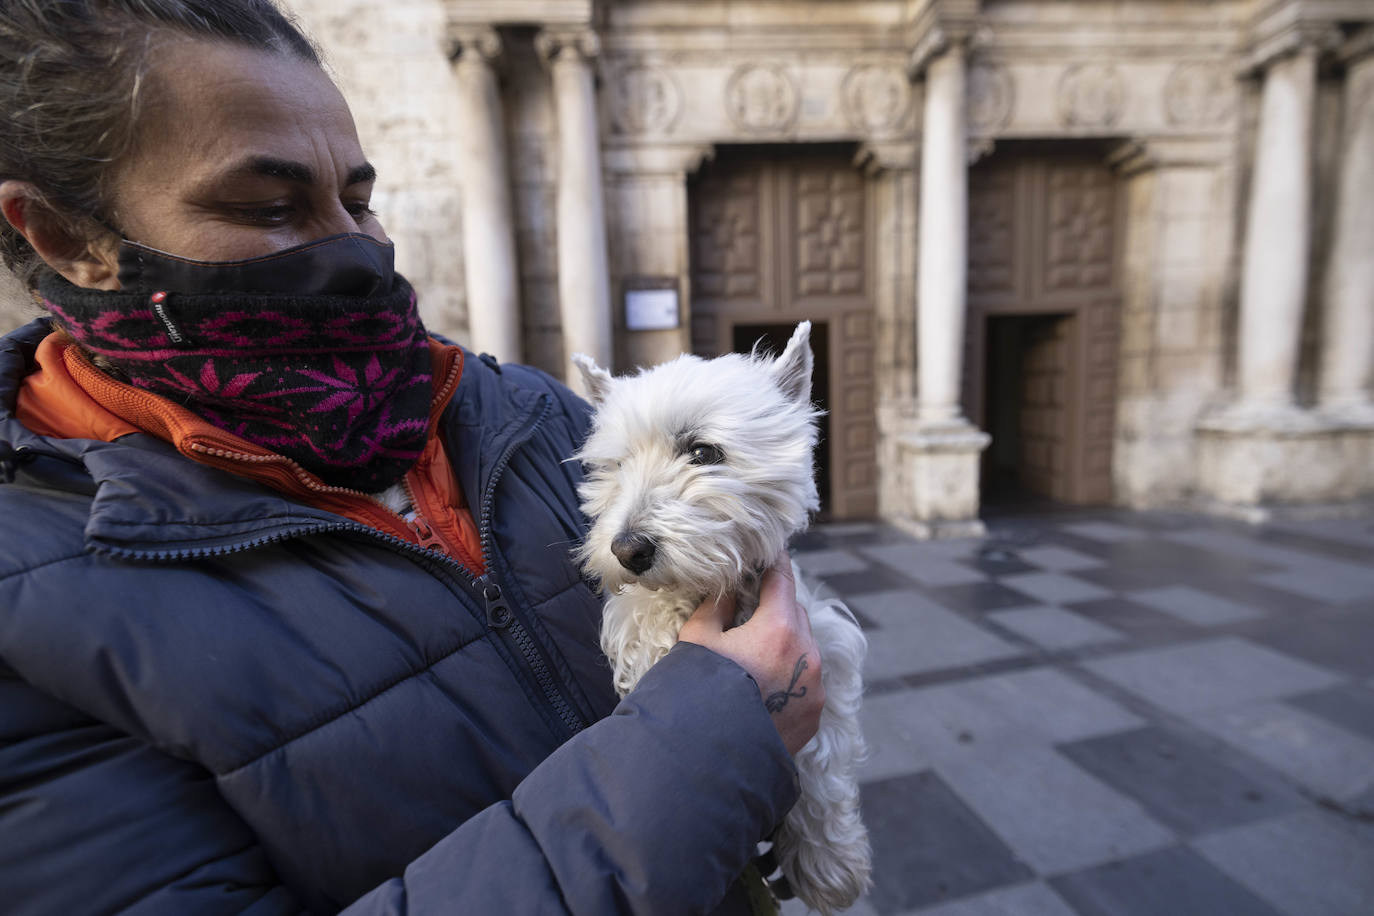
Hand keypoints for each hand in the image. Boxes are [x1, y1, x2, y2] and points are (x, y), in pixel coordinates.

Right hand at [678, 554, 824, 755]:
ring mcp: (814, 687)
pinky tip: (763, 682)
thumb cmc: (697, 692)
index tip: (765, 552)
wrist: (708, 760)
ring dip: (784, 640)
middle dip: (775, 604)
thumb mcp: (698, 639)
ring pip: (803, 647)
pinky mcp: (814, 714)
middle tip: (749, 602)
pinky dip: (789, 672)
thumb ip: (716, 606)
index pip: (782, 578)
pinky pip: (806, 680)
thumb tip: (728, 590)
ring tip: (753, 648)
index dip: (772, 562)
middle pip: (795, 612)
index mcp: (780, 628)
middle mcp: (807, 654)